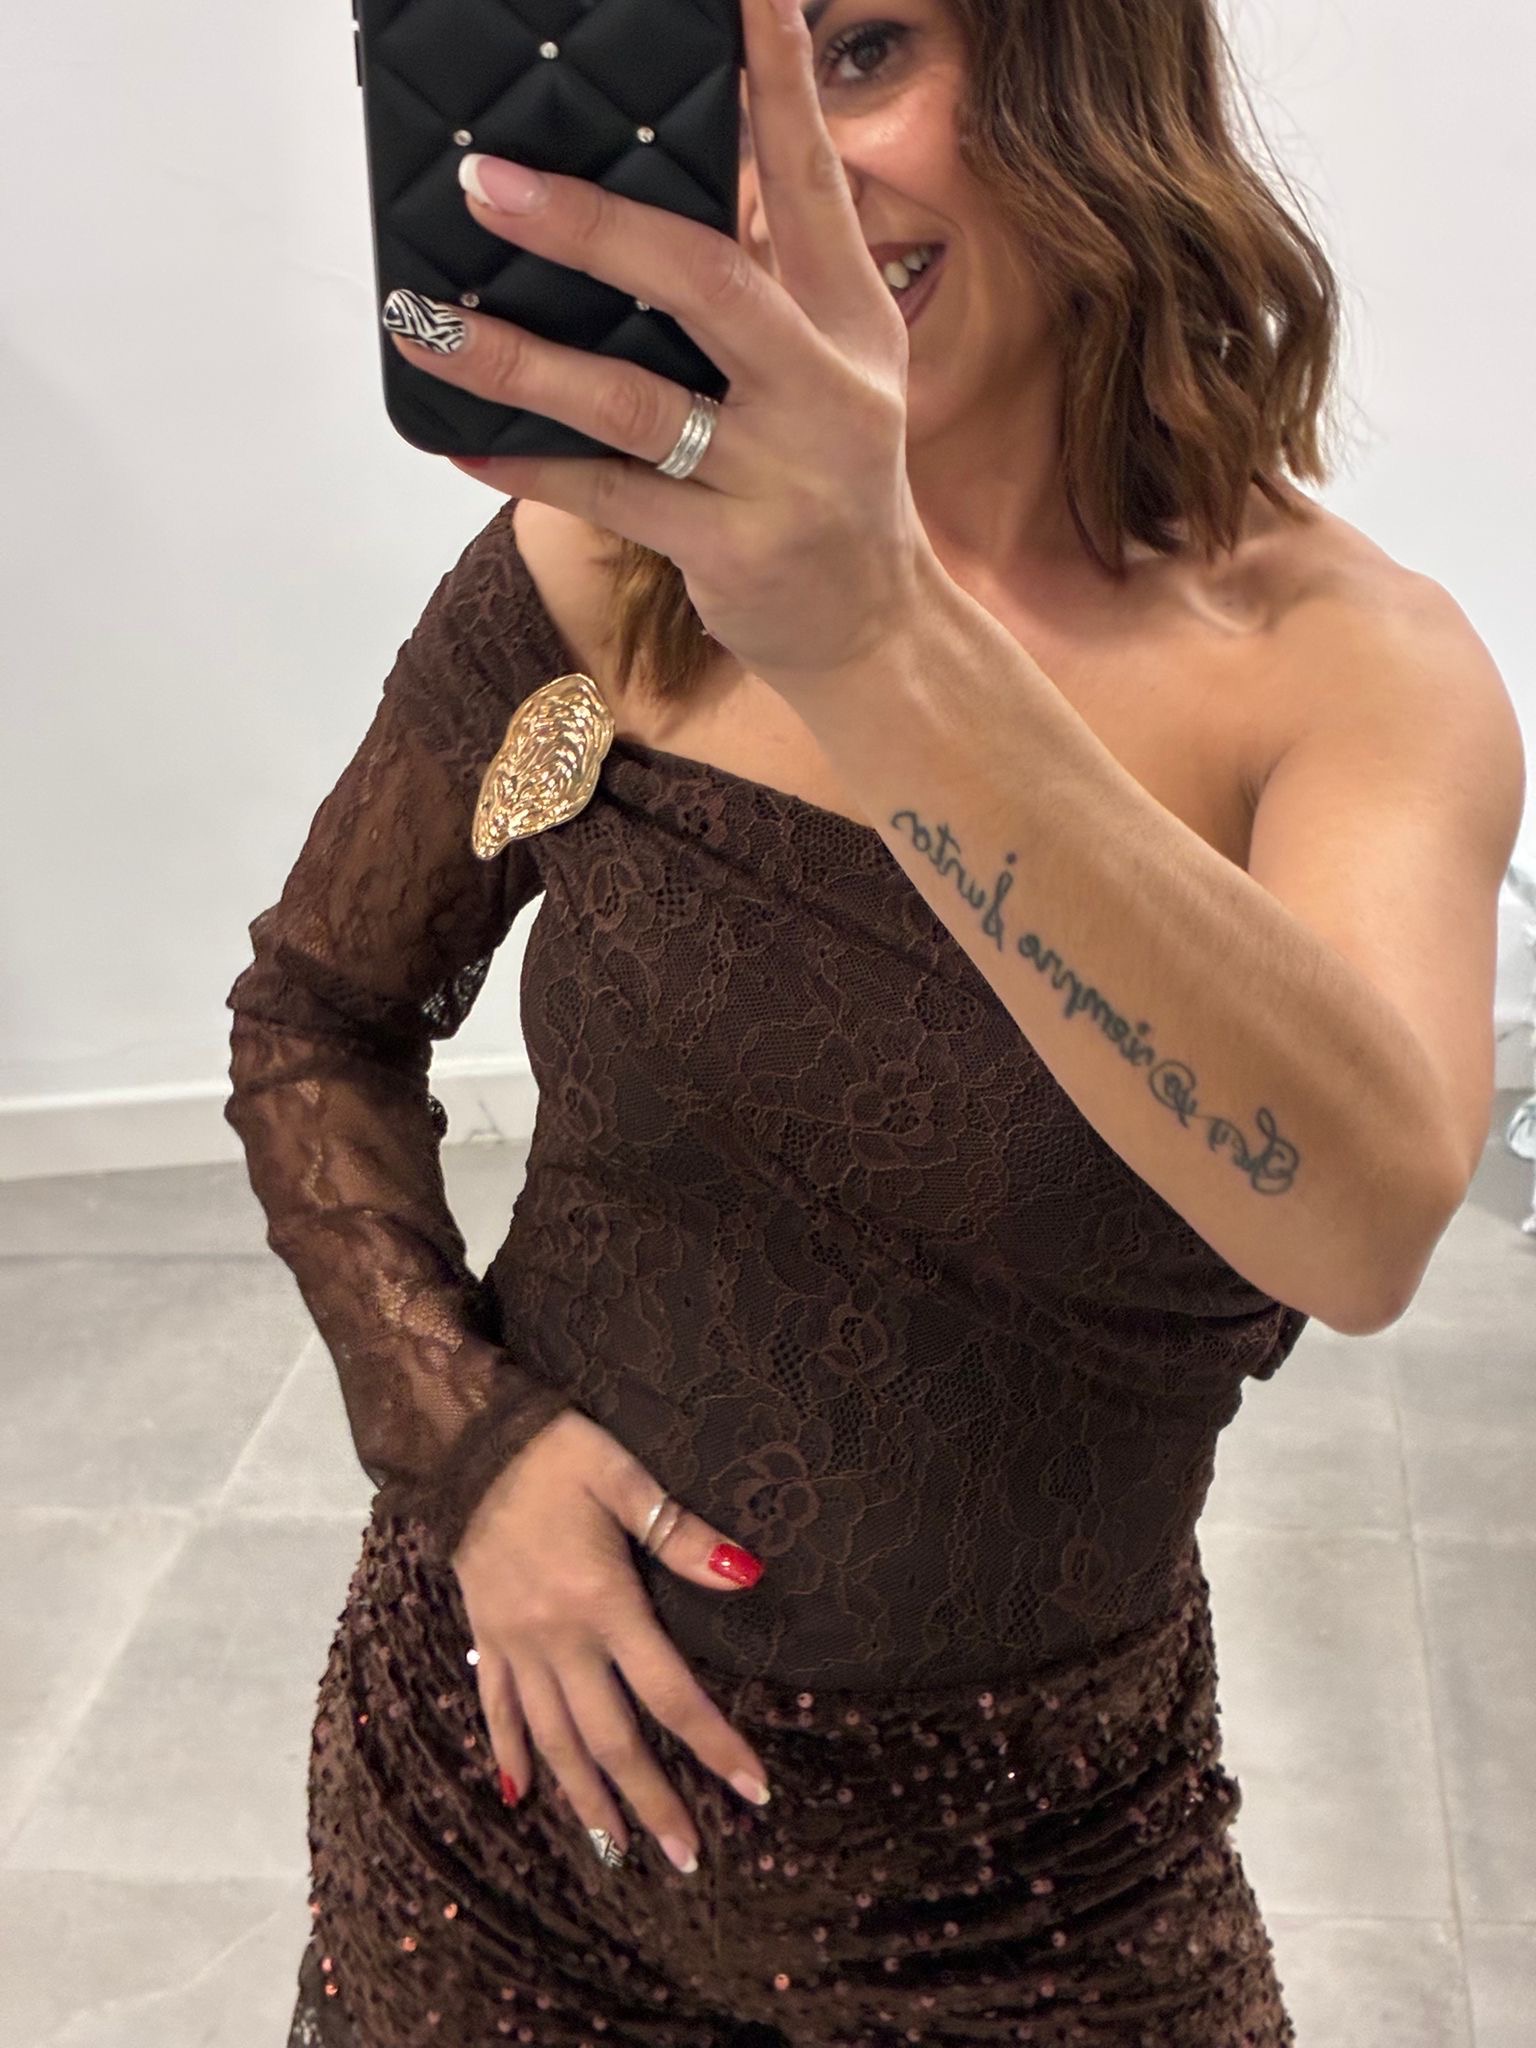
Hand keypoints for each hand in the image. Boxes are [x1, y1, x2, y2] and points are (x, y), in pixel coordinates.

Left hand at [380, 0, 932, 689]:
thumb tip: (651, 198)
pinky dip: (525, 465)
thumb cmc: (833, 482)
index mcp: (850, 320)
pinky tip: (461, 436)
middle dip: (590, 225)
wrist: (874, 627)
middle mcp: (823, 388)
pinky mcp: (729, 551)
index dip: (777, 83)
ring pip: (631, 402)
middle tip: (488, 183)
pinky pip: (605, 497)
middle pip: (703, 281)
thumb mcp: (837, 369)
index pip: (810, 181)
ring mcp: (778, 476)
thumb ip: (769, 285)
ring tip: (427, 320)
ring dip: (518, 358)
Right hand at [452, 1408, 773, 1873]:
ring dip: (587, 1798)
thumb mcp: (625, 1479)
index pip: (669, 1693)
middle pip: (612, 1739)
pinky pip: (497, 1708)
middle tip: (688, 1857)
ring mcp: (515, 1645)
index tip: (752, 1790)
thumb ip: (682, 1535)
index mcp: (603, 1604)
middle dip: (652, 1800)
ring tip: (617, 1850)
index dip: (713, 1744)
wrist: (463, 1442)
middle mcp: (558, 1641)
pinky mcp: (484, 1635)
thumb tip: (749, 1575)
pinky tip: (521, 1795)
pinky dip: (509, 1753)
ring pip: (554, 1740)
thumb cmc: (554, 1453)